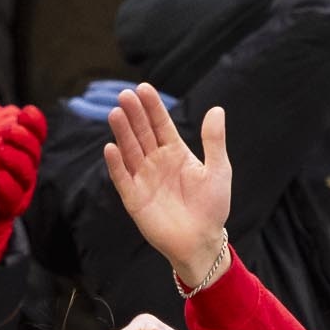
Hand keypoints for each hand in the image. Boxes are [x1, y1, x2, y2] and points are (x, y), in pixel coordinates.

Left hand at [0, 97, 48, 222]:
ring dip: (18, 160)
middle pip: (34, 152)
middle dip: (27, 139)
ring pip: (27, 174)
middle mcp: (18, 172)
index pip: (32, 135)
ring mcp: (15, 193)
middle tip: (11, 132)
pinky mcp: (6, 213)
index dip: (35, 123)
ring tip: (2, 152)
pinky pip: (14, 200)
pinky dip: (6, 186)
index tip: (26, 112)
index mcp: (12, 153)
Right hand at [104, 84, 232, 287]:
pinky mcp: (134, 199)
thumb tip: (217, 109)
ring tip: (115, 113)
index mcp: (175, 153)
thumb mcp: (218, 171)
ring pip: (130, 151)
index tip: (144, 88)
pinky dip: (116, 164)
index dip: (152, 107)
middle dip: (134, 114)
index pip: (161, 124)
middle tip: (125, 95)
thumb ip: (214, 141)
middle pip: (142, 133)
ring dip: (122, 133)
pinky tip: (111, 148)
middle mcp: (156, 162)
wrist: (201, 241)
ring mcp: (143, 179)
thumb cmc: (212, 207)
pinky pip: (122, 178)